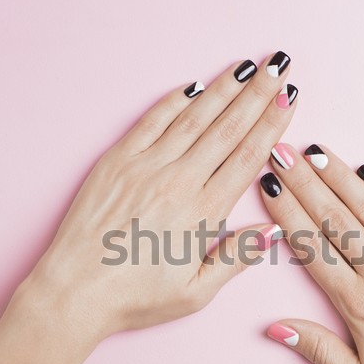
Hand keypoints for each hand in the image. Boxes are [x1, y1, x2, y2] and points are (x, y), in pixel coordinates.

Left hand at [25, 52, 296, 340]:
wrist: (74, 292)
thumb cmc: (136, 297)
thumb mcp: (196, 292)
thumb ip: (236, 258)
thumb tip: (273, 230)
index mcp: (203, 213)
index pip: (247, 157)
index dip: (272, 123)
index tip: (288, 98)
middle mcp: (178, 181)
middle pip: (227, 128)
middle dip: (257, 94)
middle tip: (277, 66)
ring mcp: (145, 167)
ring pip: (193, 118)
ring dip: (223, 90)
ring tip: (246, 67)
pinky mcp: (116, 161)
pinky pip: (151, 121)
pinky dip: (174, 101)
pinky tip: (193, 86)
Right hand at [260, 143, 363, 363]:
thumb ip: (316, 350)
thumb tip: (273, 327)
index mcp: (358, 303)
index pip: (312, 246)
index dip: (286, 212)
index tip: (269, 186)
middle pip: (334, 218)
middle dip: (303, 182)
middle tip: (281, 155)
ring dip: (338, 176)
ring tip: (314, 153)